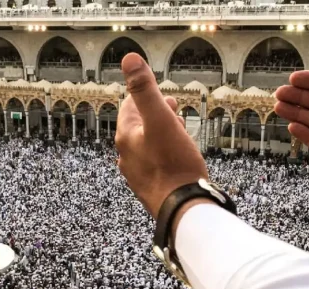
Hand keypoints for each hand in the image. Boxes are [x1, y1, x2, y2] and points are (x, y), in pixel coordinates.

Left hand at [116, 53, 208, 217]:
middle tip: (173, 109)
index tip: (162, 95)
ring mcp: (137, 174)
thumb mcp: (161, 119)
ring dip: (161, 134)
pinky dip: (164, 154)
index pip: (130, 107)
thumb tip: (129, 60)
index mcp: (126, 137)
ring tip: (178, 130)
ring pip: (147, 146)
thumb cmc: (174, 165)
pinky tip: (178, 158)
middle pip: (138, 127)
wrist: (182, 208)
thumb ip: (144, 90)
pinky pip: (155, 164)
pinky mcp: (150, 188)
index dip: (146, 97)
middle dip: (155, 115)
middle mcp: (127, 156)